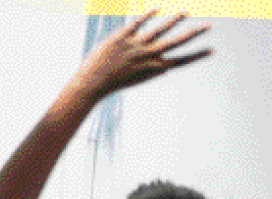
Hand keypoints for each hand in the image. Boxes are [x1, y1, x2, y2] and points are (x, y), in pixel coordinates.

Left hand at [74, 10, 211, 100]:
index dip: (198, 55)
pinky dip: (148, 15)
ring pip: (160, 30)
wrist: (92, 83)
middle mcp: (148, 56)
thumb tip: (166, 66)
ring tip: (185, 13)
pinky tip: (157, 9)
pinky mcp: (122, 37)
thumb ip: (152, 69)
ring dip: (174, 20)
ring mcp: (136, 45)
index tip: (213, 50)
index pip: (181, 61)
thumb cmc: (113, 81)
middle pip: (176, 43)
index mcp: (153, 68)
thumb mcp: (137, 78)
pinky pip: (138, 23)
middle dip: (194, 34)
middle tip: (209, 26)